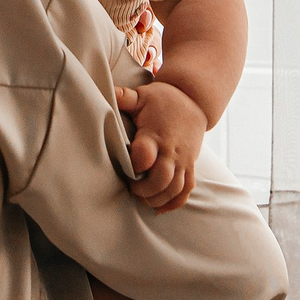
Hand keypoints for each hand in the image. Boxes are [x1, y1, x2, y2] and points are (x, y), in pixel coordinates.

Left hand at [117, 81, 206, 213]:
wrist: (194, 100)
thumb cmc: (162, 99)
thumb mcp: (142, 95)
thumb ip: (124, 97)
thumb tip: (106, 90)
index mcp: (155, 134)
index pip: (145, 155)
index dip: (134, 165)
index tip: (126, 167)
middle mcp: (170, 150)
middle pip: (162, 179)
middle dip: (144, 190)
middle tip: (131, 188)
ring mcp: (182, 160)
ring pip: (175, 188)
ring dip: (158, 199)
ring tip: (142, 199)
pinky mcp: (190, 165)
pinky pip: (187, 189)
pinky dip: (174, 203)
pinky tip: (160, 209)